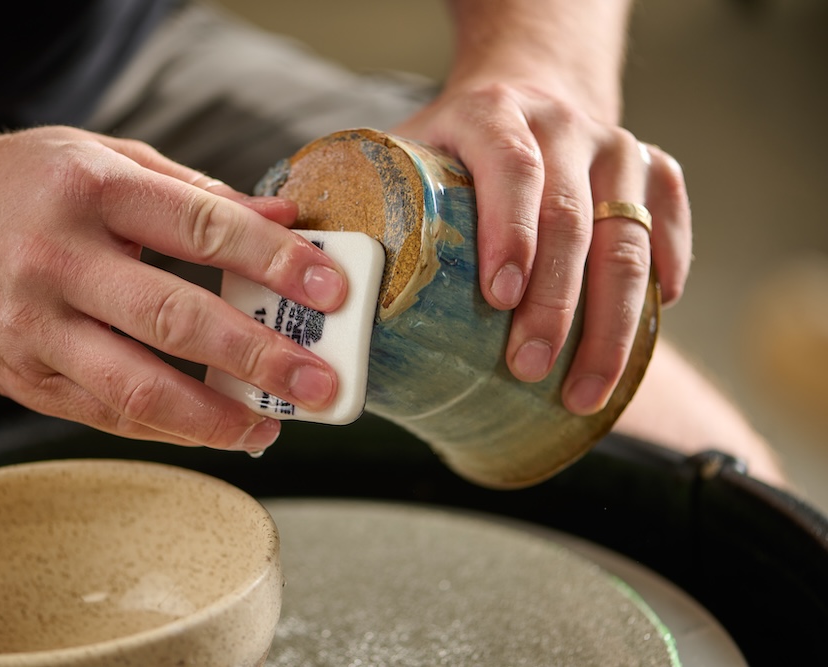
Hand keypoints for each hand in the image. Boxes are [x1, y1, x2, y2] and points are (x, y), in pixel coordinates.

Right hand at [0, 127, 348, 451]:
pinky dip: (168, 429)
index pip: (200, 227)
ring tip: (270, 426)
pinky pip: (105, 414)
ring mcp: (33, 328)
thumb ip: (194, 194)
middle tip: (319, 382)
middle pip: (174, 319)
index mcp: (89, 189)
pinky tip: (213, 428)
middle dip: (258, 356)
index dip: (273, 260)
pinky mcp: (21, 379)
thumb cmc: (16, 186)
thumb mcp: (103, 158)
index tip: (330, 288)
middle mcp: (56, 260)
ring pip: (137, 387)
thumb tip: (283, 223)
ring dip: (215, 416)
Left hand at [392, 80, 690, 414]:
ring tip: (584, 389)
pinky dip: (668, 272)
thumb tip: (326, 302)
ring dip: (613, 320)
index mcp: (494, 113)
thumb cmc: (454, 146)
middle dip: (556, 303)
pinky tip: (654, 324)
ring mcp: (615, 145)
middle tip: (530, 369)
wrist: (523, 90)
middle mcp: (563, 124)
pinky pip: (670, 222)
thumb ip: (369, 208)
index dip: (510, 234)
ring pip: (628, 235)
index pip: (511, 168)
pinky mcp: (653, 168)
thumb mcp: (405, 154)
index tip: (500, 300)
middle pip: (574, 217)